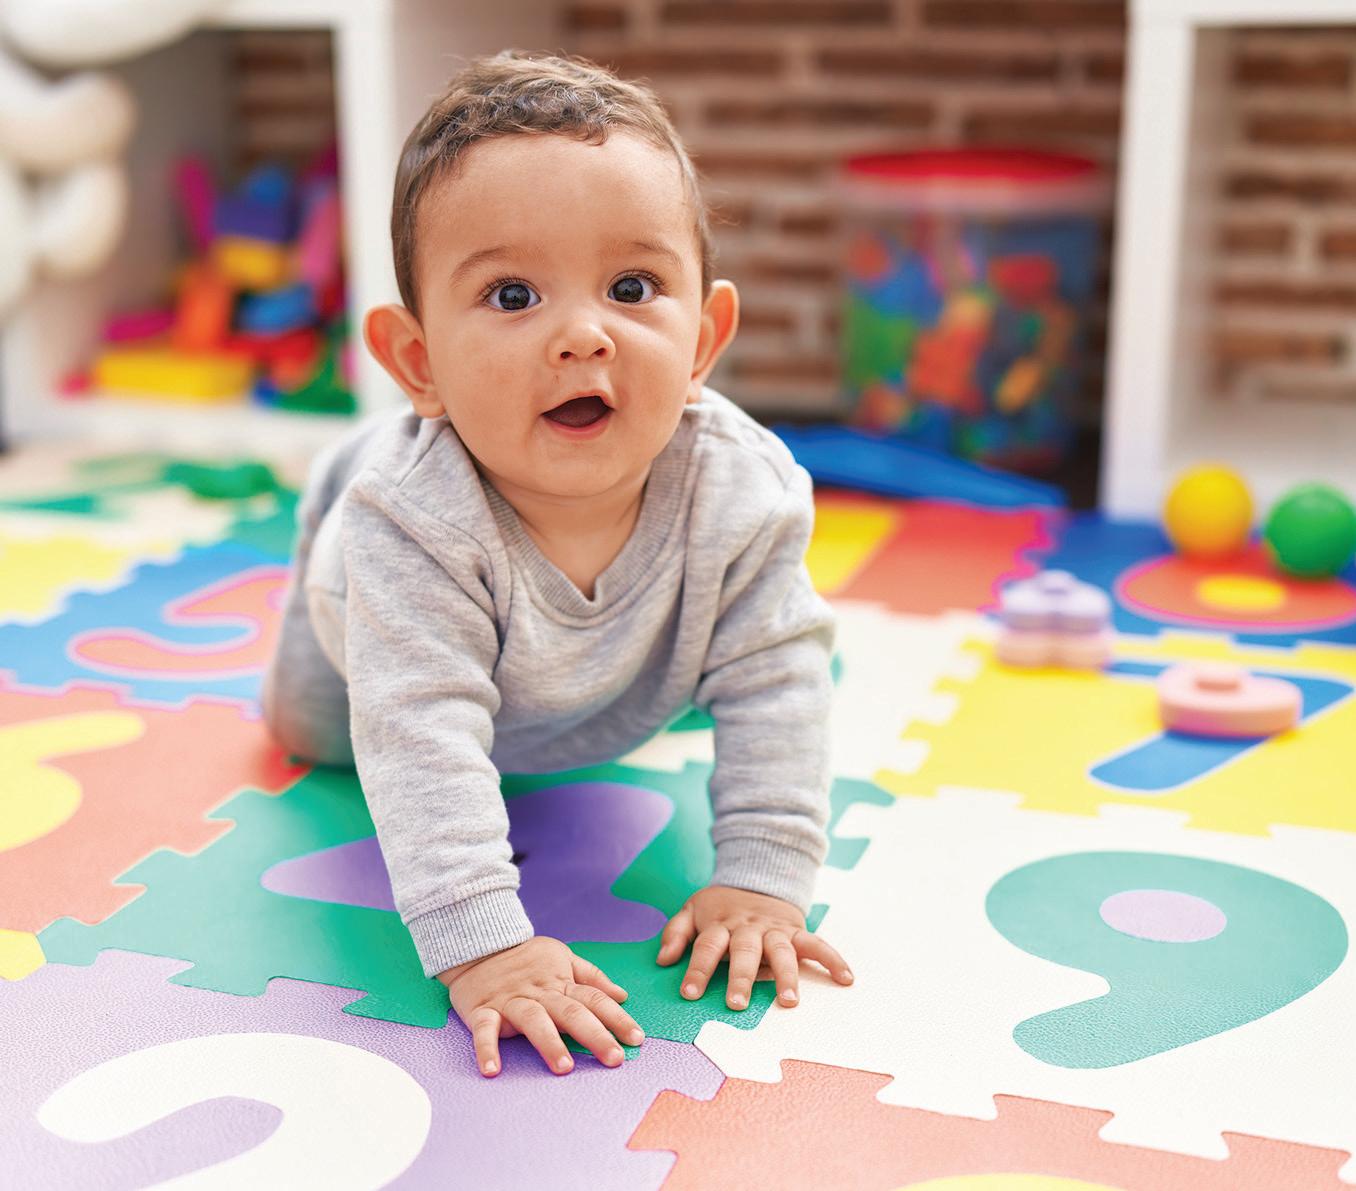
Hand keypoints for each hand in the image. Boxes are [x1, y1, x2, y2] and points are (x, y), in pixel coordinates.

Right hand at [437, 936, 644, 1076]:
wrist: (478, 943)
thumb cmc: (524, 956)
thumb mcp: (562, 956)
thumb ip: (591, 976)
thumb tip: (622, 995)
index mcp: (561, 982)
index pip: (595, 999)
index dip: (617, 1018)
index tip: (637, 1039)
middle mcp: (540, 993)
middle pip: (571, 1013)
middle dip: (595, 1035)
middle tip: (615, 1058)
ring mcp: (511, 1001)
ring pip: (534, 1021)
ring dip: (549, 1043)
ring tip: (564, 1067)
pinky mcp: (482, 1010)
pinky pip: (484, 1030)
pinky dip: (486, 1049)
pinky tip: (492, 1070)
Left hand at [655, 885, 853, 1010]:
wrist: (755, 875)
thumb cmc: (721, 905)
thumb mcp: (692, 909)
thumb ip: (676, 933)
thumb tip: (663, 960)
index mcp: (721, 924)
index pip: (706, 947)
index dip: (697, 969)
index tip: (688, 993)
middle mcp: (748, 927)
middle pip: (745, 951)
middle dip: (742, 977)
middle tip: (737, 1004)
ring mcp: (774, 928)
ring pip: (781, 951)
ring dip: (786, 975)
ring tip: (790, 1001)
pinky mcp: (796, 929)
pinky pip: (816, 943)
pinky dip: (832, 959)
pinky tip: (845, 978)